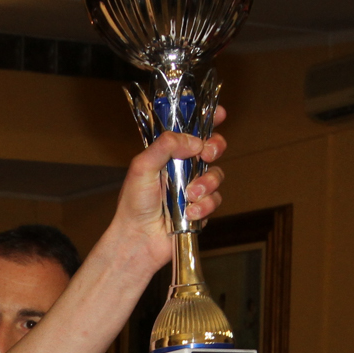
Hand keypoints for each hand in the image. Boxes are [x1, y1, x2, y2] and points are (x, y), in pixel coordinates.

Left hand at [107, 111, 227, 270]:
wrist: (139, 239)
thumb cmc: (134, 204)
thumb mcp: (142, 167)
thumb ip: (164, 147)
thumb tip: (194, 141)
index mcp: (168, 154)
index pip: (190, 130)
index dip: (207, 119)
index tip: (219, 113)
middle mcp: (183, 168)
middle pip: (212, 148)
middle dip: (215, 147)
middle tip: (206, 154)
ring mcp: (194, 188)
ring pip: (217, 175)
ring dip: (206, 183)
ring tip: (189, 195)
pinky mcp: (201, 208)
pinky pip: (215, 200)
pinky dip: (204, 206)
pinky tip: (189, 214)